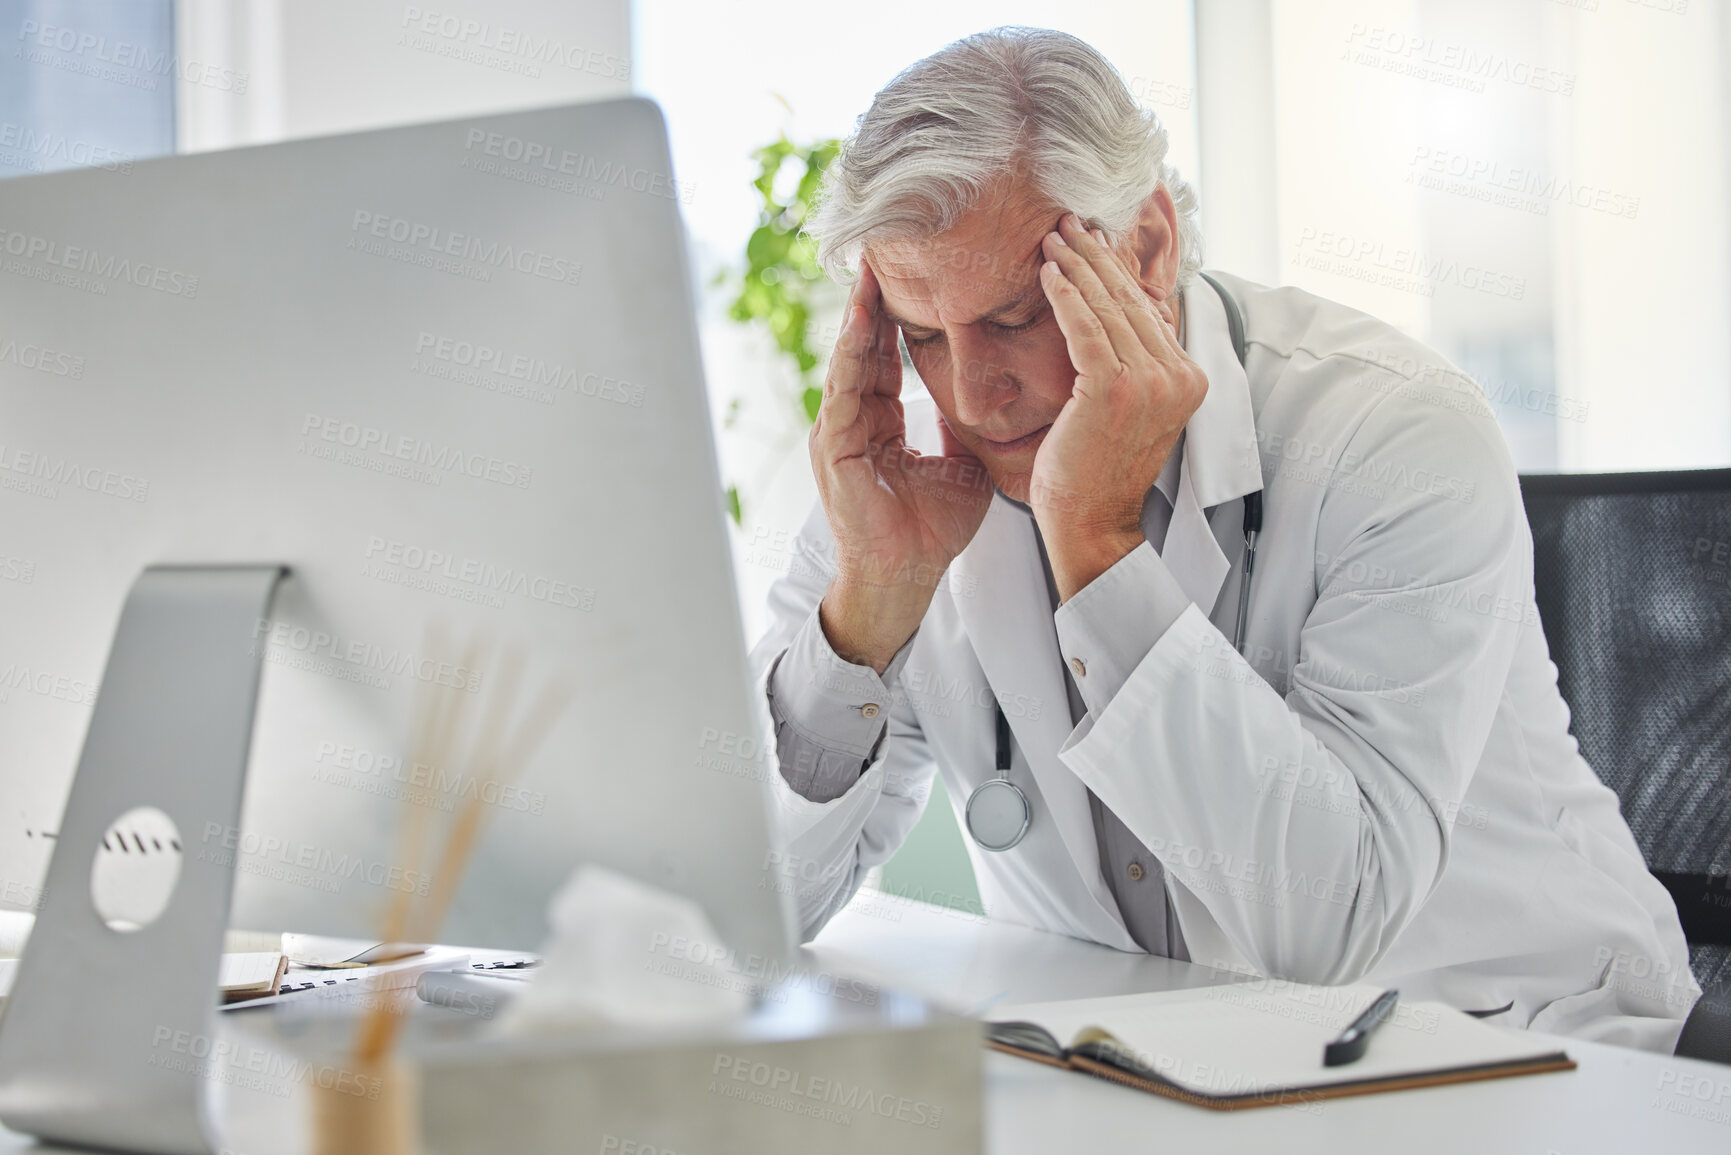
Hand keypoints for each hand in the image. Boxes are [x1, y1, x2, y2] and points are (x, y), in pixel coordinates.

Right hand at [809, 260, 993, 670]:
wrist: (906, 578)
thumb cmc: (930, 532)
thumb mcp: (962, 467)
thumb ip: (965, 429)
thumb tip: (992, 399)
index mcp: (880, 424)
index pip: (887, 358)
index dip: (897, 318)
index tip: (911, 277)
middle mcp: (853, 421)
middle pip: (862, 349)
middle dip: (871, 302)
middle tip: (881, 253)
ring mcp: (837, 434)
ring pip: (847, 362)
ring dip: (857, 318)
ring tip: (867, 275)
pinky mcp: (832, 449)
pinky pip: (842, 392)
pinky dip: (850, 357)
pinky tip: (858, 326)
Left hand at [1031, 213, 1206, 600]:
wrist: (1091, 523)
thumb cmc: (1098, 471)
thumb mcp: (1130, 411)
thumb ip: (1137, 365)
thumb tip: (1129, 317)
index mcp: (1187, 379)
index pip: (1148, 309)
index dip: (1117, 271)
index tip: (1092, 240)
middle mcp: (1178, 377)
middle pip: (1130, 300)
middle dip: (1096, 256)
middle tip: (1068, 223)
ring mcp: (1150, 383)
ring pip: (1108, 308)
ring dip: (1077, 265)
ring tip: (1052, 238)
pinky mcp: (1114, 390)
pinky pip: (1086, 328)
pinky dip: (1066, 295)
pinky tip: (1047, 272)